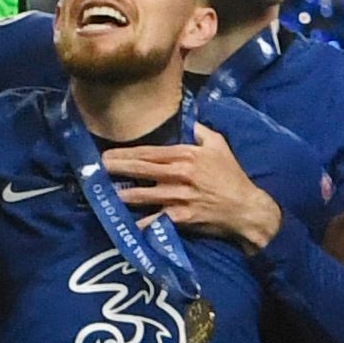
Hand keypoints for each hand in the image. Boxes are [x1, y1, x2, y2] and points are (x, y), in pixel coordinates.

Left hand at [104, 125, 282, 249]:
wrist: (247, 208)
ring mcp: (179, 197)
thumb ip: (199, 130)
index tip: (106, 153)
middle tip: (96, 168)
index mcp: (184, 155)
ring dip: (122, 194)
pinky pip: (156, 220)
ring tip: (105, 192)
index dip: (125, 153)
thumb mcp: (218, 145)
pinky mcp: (182, 217)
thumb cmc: (232, 175)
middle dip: (116, 168)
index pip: (148, 152)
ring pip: (143, 194)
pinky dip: (140, 222)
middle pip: (140, 169)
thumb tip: (185, 118)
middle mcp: (178, 174)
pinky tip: (126, 223)